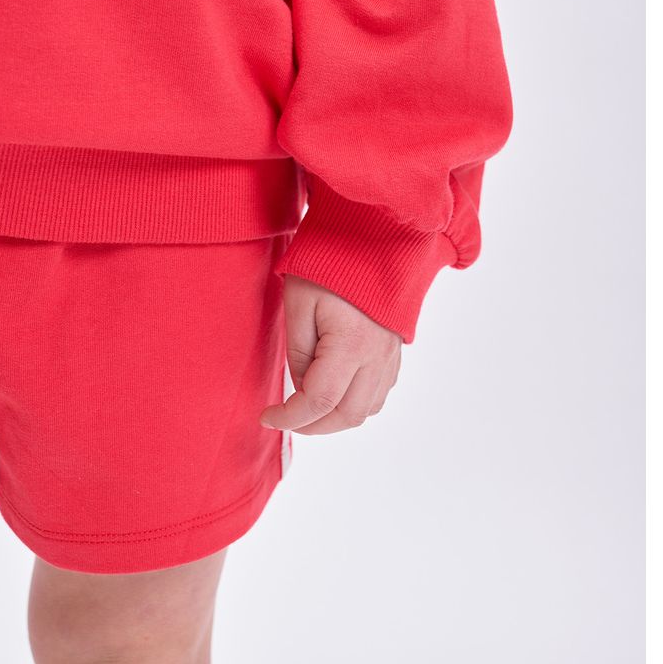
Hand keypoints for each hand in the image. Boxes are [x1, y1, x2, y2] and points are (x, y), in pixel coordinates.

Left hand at [260, 275, 402, 434]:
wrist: (371, 237)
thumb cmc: (328, 264)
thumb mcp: (298, 305)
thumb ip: (299, 354)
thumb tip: (302, 388)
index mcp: (351, 343)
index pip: (319, 400)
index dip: (289, 417)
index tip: (267, 416)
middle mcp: (378, 355)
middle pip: (347, 416)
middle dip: (313, 426)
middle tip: (286, 417)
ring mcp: (391, 355)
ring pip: (367, 410)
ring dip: (335, 417)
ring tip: (307, 405)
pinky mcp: (396, 351)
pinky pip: (379, 393)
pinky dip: (355, 402)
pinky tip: (334, 390)